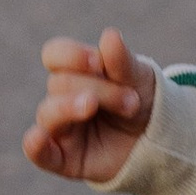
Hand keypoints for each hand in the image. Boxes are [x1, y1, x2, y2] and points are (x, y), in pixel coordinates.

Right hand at [23, 28, 156, 182]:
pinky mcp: (63, 158)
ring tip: (97, 107)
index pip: (54, 55)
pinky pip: (39, 154)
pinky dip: (36, 145)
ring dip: (72, 107)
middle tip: (132, 102)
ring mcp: (60, 128)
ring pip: (48, 112)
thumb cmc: (143, 101)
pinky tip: (39, 138)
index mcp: (75, 71)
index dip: (71, 56)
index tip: (98, 62)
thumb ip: (122, 61)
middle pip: (61, 83)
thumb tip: (110, 35)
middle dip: (100, 90)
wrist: (159, 139)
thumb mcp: (139, 78)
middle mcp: (61, 97)